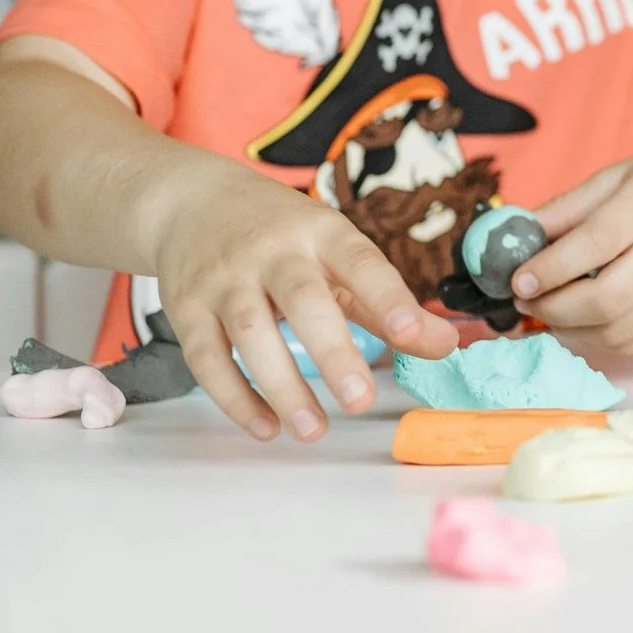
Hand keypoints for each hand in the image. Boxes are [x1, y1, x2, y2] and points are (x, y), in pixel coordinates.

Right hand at [149, 164, 459, 441]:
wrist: (191, 202)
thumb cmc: (282, 236)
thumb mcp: (337, 252)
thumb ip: (387, 304)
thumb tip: (446, 345)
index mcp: (323, 233)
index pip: (361, 263)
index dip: (388, 299)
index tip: (413, 334)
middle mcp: (273, 252)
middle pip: (304, 300)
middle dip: (333, 353)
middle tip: (361, 401)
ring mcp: (225, 278)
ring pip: (250, 333)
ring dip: (281, 386)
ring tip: (314, 430)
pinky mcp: (186, 308)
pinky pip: (206, 358)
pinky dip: (234, 397)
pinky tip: (266, 426)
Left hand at [512, 141, 632, 352]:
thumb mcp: (621, 174)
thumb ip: (568, 208)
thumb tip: (515, 240)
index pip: (596, 243)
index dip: (550, 268)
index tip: (518, 279)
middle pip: (607, 300)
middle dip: (554, 308)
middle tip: (528, 300)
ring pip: (619, 331)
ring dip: (572, 331)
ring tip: (552, 311)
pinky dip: (601, 339)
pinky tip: (585, 321)